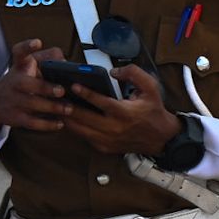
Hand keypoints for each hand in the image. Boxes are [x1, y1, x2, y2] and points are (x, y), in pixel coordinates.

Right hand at [0, 39, 71, 139]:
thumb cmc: (18, 82)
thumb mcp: (26, 67)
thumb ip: (46, 60)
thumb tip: (65, 61)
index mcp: (19, 66)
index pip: (19, 52)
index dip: (27, 47)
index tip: (37, 42)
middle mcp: (14, 82)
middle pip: (27, 84)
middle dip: (45, 87)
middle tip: (62, 90)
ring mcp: (13, 100)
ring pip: (32, 104)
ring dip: (52, 107)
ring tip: (69, 108)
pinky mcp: (15, 117)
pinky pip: (32, 123)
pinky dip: (47, 124)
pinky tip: (60, 123)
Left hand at [61, 64, 182, 155]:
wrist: (162, 138)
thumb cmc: (153, 111)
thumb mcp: (150, 88)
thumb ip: (133, 74)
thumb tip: (113, 71)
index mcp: (125, 113)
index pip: (101, 103)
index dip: (86, 93)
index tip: (73, 85)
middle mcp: (114, 128)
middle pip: (85, 118)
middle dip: (68, 107)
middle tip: (57, 96)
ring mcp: (108, 140)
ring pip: (80, 130)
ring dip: (67, 118)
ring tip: (57, 106)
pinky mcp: (104, 147)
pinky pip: (84, 137)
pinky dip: (75, 128)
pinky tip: (67, 117)